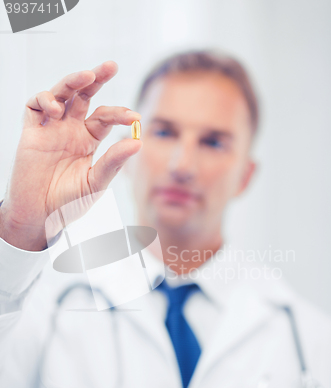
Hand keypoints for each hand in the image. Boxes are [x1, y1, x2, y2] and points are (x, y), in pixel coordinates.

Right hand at [0, 61, 141, 250]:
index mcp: (88, 140)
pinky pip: (35, 106)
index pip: (105, 117)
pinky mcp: (31, 132)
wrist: (40, 217)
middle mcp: (71, 130)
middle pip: (84, 95)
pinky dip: (46, 100)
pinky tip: (57, 108)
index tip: (135, 117)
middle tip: (112, 66)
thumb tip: (138, 142)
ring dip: (74, 81)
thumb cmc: (69, 204)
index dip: (120, 114)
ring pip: (61, 94)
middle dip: (97, 78)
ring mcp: (51, 129)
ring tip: (88, 76)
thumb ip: (114, 162)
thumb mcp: (96, 183)